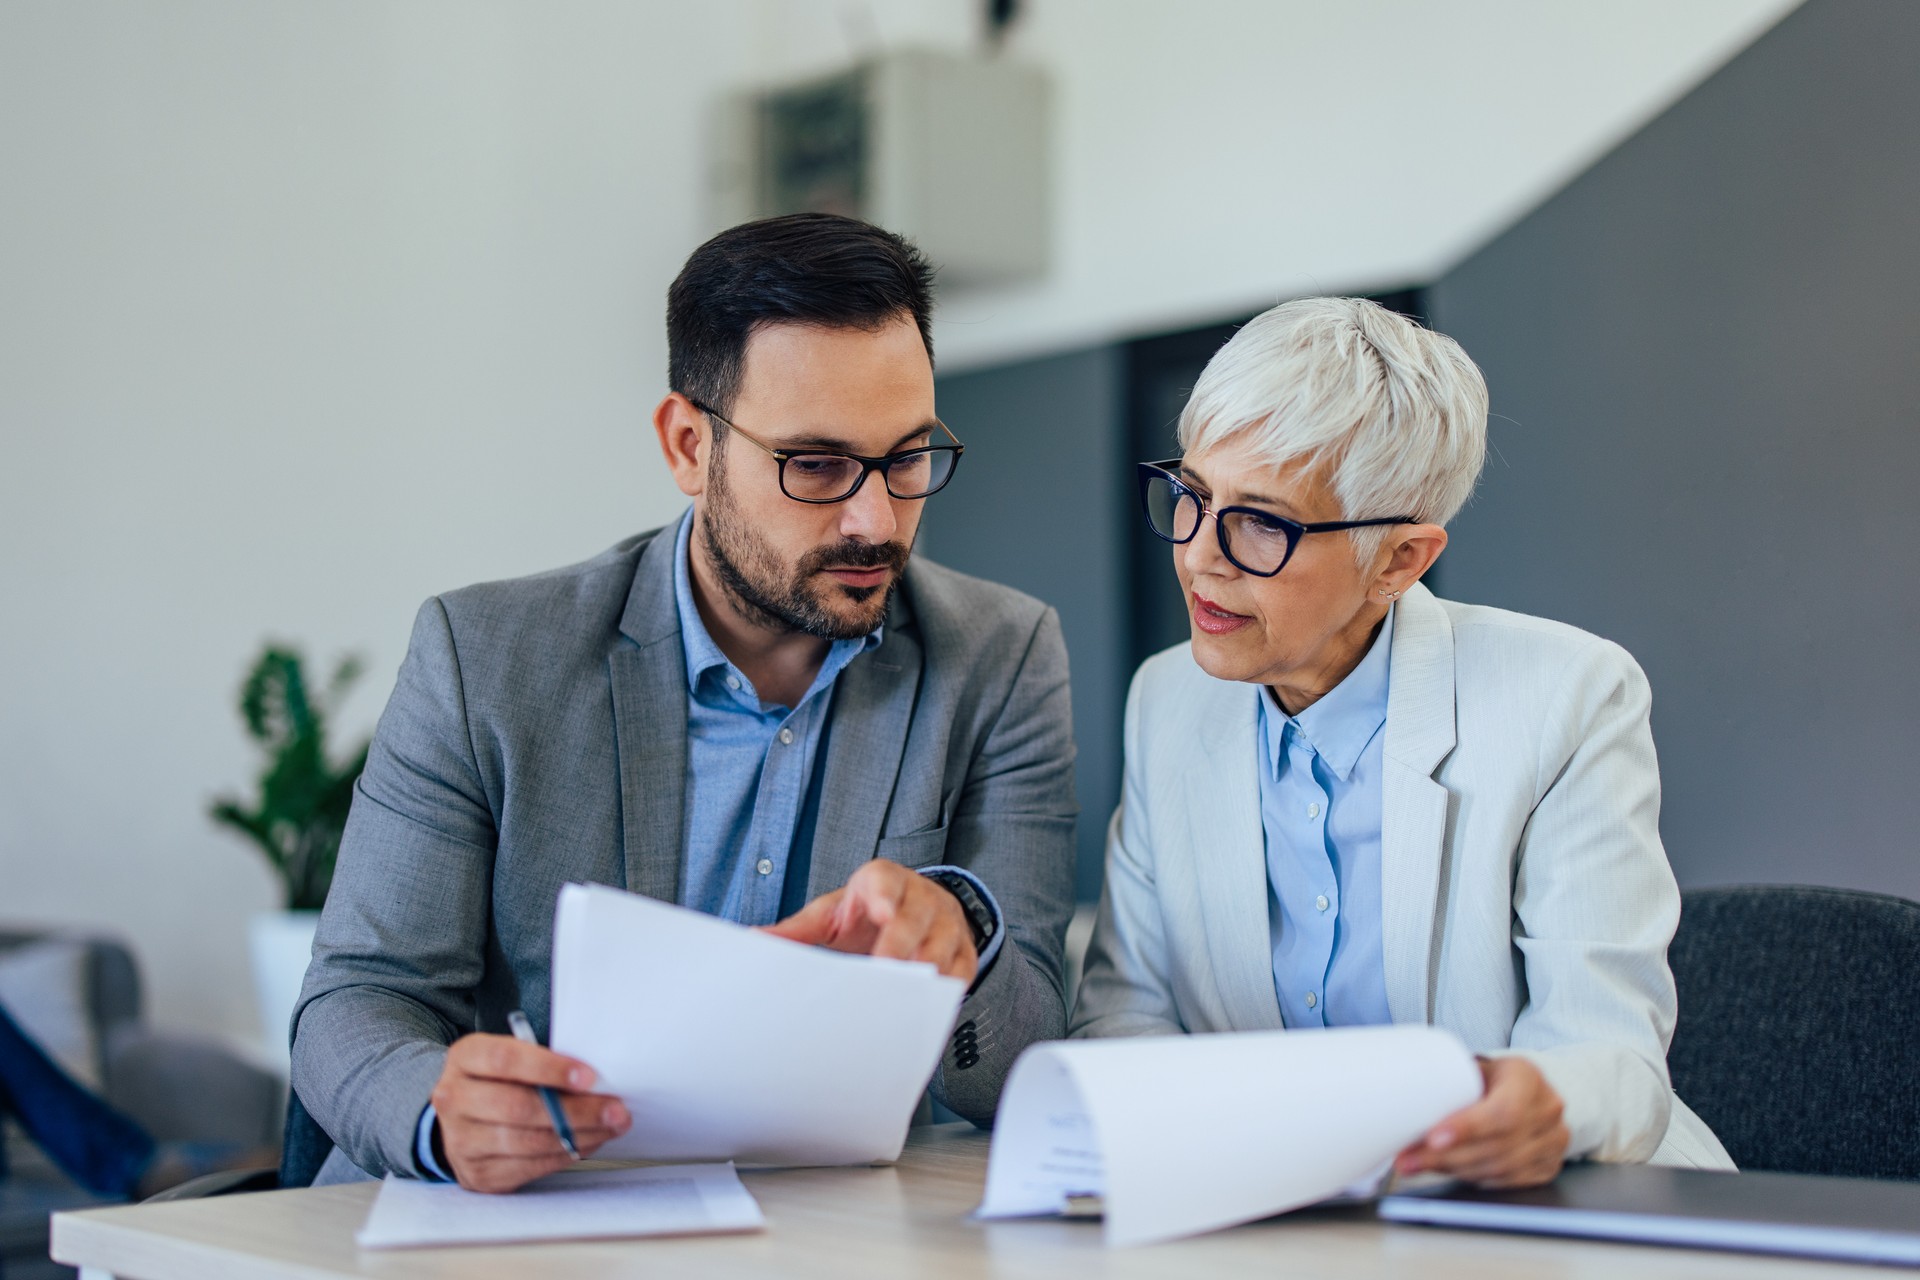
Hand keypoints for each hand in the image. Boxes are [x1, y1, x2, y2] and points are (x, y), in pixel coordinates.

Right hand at [429, 1033, 630, 1192]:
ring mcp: (461, 1140)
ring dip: (578, 1136)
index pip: (506, 1060)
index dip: (551, 1068)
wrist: (460, 1117)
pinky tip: (587, 1142)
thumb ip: (545, 1062)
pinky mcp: (477, 1172)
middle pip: (518, 1107)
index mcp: (466, 1058)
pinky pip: (528, 1167)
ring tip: (610, 1126)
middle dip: (575, 1110)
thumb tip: (596, 1080)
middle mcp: (455, 1099)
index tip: (590, 1077)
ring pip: (526, 1142)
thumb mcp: (513, 1056)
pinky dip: (564, 1155)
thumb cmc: (499, 1079)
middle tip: (614, 1109)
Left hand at [763, 860, 978, 985]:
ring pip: (943, 946)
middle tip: (886, 969)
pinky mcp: (963, 950)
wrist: (910, 910)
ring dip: (927, 970)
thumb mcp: (830, 914)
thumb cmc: (864, 914)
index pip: (885, 881)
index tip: (883, 912)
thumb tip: (753, 940)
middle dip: (902, 943)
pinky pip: (961, 972)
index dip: (885, 895)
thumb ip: (797, 929)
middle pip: (917, 917)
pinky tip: (927, 1008)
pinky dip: (946, 991)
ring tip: (906, 995)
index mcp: (883, 881)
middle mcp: (921, 897)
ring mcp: (946, 923)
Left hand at [1395, 1056, 1568, 1187]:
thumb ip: (1450, 1081)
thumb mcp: (1477, 1067)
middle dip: (1447, 1157)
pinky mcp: (1549, 1165)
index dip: (1467, 1129)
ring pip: (1501, 1168)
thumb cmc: (1494, 1076)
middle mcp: (1547, 1110)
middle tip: (1409, 1159)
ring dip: (1455, 1170)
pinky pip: (1509, 1181)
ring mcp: (1554, 1141)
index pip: (1502, 1111)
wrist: (1529, 1089)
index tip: (1433, 1139)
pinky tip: (1451, 1171)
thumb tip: (1399, 1101)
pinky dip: (1475, 1179)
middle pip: (1497, 1146)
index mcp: (1528, 1078)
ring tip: (1420, 1165)